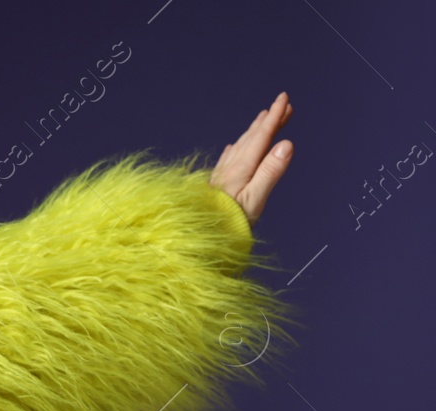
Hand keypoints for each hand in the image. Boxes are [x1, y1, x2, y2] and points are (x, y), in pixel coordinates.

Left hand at [209, 91, 294, 224]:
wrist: (201, 235)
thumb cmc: (231, 221)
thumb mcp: (255, 198)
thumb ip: (270, 171)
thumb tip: (286, 144)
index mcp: (242, 167)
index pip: (262, 136)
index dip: (274, 117)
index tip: (284, 99)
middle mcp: (231, 166)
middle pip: (253, 137)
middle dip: (268, 119)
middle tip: (282, 103)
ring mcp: (221, 174)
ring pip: (240, 145)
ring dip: (254, 130)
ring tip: (262, 118)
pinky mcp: (216, 184)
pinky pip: (228, 158)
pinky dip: (236, 148)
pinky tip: (233, 147)